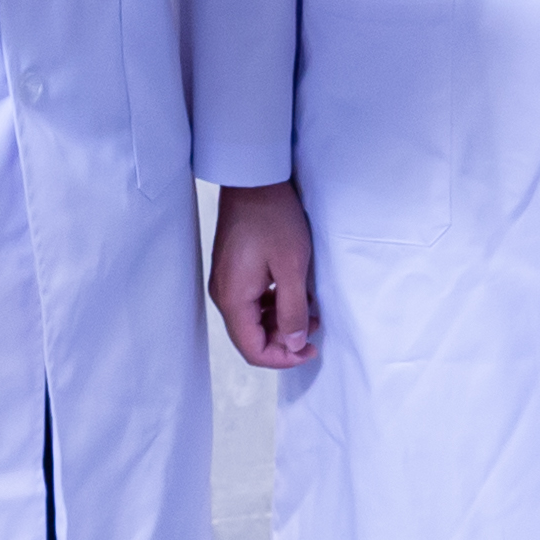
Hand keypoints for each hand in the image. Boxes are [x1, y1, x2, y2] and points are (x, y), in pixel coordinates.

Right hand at [209, 177, 319, 365]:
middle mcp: (224, 295)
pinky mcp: (234, 270)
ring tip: (310, 309)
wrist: (253, 180)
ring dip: (281, 322)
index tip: (310, 350)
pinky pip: (251, 301)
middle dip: (284, 340)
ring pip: (253, 320)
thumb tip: (294, 344)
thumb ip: (292, 310)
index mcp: (233, 299)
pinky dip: (273, 305)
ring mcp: (227, 282)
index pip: (252, 350)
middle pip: (251, 337)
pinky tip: (294, 293)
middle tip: (315, 326)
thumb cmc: (273, 218)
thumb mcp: (292, 267)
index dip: (282, 358)